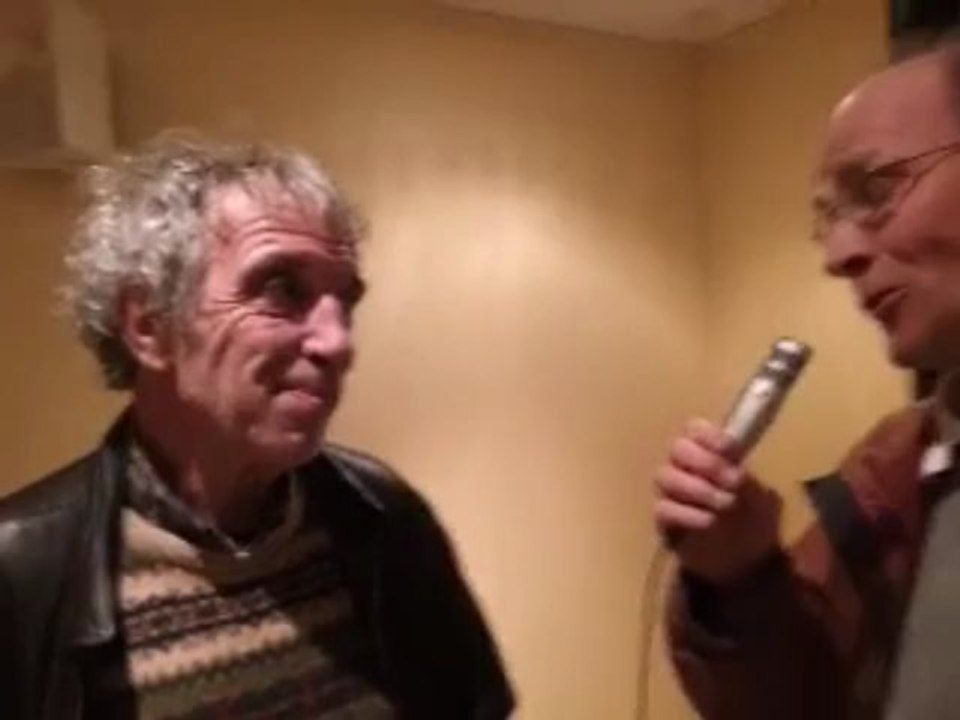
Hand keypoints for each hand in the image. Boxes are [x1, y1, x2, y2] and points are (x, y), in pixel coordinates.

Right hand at [654, 418, 781, 583]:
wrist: (749, 563)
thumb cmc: (756, 521)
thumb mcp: (763, 499)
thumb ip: (748, 481)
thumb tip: (735, 473)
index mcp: (709, 454)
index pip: (695, 429)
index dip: (709, 436)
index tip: (731, 451)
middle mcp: (685, 468)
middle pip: (677, 448)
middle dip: (705, 462)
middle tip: (732, 481)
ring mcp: (672, 493)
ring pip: (665, 476)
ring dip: (697, 488)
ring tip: (725, 504)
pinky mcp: (664, 520)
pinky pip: (663, 509)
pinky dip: (686, 513)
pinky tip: (708, 522)